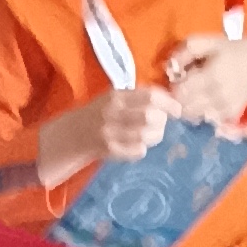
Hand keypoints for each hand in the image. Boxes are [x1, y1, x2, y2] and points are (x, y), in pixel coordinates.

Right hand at [39, 82, 174, 180]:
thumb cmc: (96, 114)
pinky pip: (138, 151)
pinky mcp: (108, 150)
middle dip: (162, 121)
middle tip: (162, 123)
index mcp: (115, 95)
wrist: (69, 135)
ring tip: (151, 135)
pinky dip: (142, 149)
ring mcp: (109, 132)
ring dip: (155, 136)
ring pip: (146, 135)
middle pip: (151, 116)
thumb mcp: (112, 98)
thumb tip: (170, 100)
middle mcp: (112, 112)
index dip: (169, 103)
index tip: (177, 110)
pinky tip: (137, 146)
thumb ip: (137, 98)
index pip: (150, 96)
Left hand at [163, 42, 246, 133]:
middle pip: (185, 108)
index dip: (173, 88)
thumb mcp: (205, 42)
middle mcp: (219, 96)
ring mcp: (226, 108)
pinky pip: (206, 119)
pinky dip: (201, 112)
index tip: (175, 81)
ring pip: (194, 117)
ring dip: (188, 108)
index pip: (181, 93)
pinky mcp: (230, 116)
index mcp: (212, 76)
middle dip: (178, 100)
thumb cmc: (228, 51)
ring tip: (192, 95)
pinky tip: (204, 100)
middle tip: (182, 89)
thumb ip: (185, 52)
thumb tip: (169, 68)